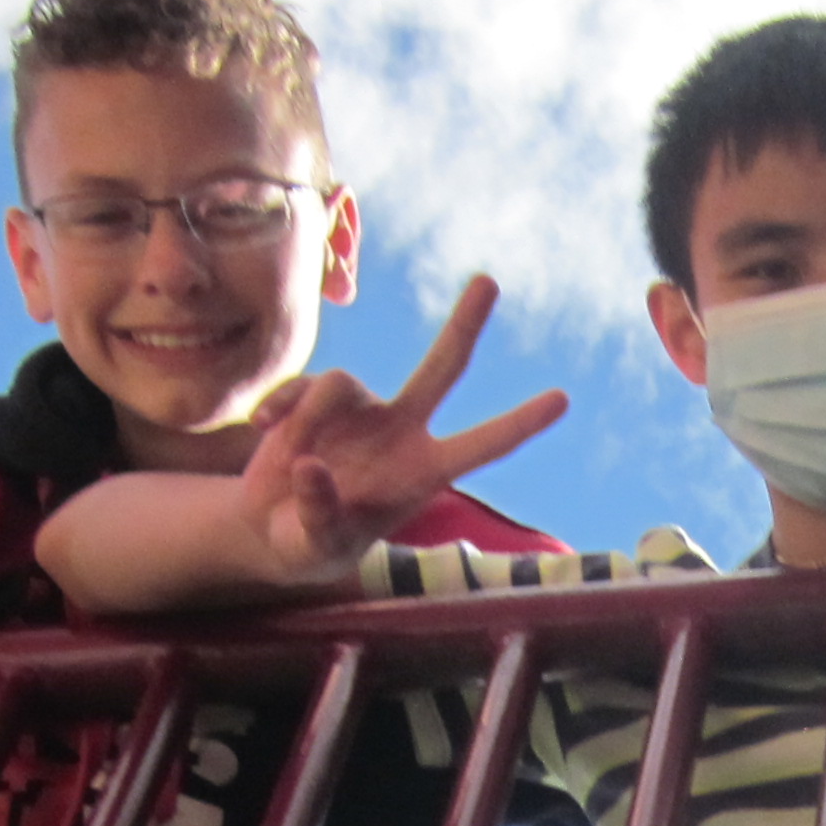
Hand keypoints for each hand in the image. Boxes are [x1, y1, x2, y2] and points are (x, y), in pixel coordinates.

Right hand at [236, 275, 568, 584]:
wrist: (272, 529)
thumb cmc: (310, 545)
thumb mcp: (314, 544)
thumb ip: (318, 512)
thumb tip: (311, 466)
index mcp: (422, 473)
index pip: (480, 446)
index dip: (519, 424)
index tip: (562, 399)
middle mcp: (401, 432)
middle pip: (442, 368)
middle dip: (464, 324)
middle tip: (489, 280)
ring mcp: (362, 411)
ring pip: (339, 383)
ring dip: (307, 420)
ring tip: (287, 459)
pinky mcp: (319, 399)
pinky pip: (301, 388)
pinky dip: (280, 408)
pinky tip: (263, 431)